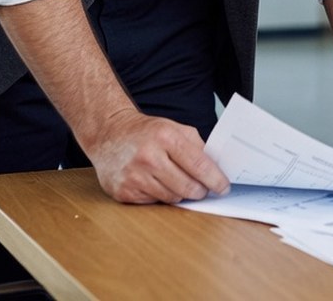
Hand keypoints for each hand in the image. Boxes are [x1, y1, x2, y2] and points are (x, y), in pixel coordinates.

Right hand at [81, 107, 230, 204]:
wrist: (109, 134)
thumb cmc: (146, 132)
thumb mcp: (174, 128)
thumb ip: (196, 146)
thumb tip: (216, 169)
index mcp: (165, 137)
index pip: (198, 164)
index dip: (215, 179)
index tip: (223, 187)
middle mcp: (148, 156)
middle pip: (187, 186)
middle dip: (200, 191)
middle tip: (203, 189)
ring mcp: (134, 176)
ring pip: (172, 198)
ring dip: (180, 194)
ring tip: (177, 182)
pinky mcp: (123, 192)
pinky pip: (154, 203)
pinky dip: (160, 196)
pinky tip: (155, 183)